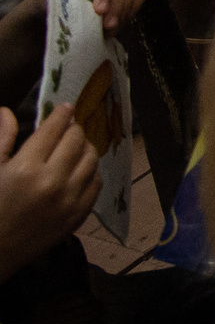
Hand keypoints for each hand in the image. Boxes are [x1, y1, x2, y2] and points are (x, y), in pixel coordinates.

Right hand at [0, 108, 99, 280]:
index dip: (61, 115)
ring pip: (91, 159)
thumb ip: (1, 139)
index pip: (53, 130)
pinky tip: (80, 169)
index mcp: (26, 168)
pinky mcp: (78, 215)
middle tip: (69, 127)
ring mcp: (69, 200)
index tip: (65, 108)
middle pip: (76, 141)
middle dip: (73, 129)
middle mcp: (52, 182)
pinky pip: (96, 183)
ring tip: (75, 146)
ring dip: (85, 147)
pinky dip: (91, 172)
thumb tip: (6, 111)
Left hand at [64, 0, 142, 36]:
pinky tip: (121, 21)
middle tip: (109, 27)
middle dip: (116, 5)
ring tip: (112, 29)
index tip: (100, 12)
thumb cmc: (52, 0)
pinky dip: (133, 8)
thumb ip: (60, 0)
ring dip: (125, 9)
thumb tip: (76, 9)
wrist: (61, 2)